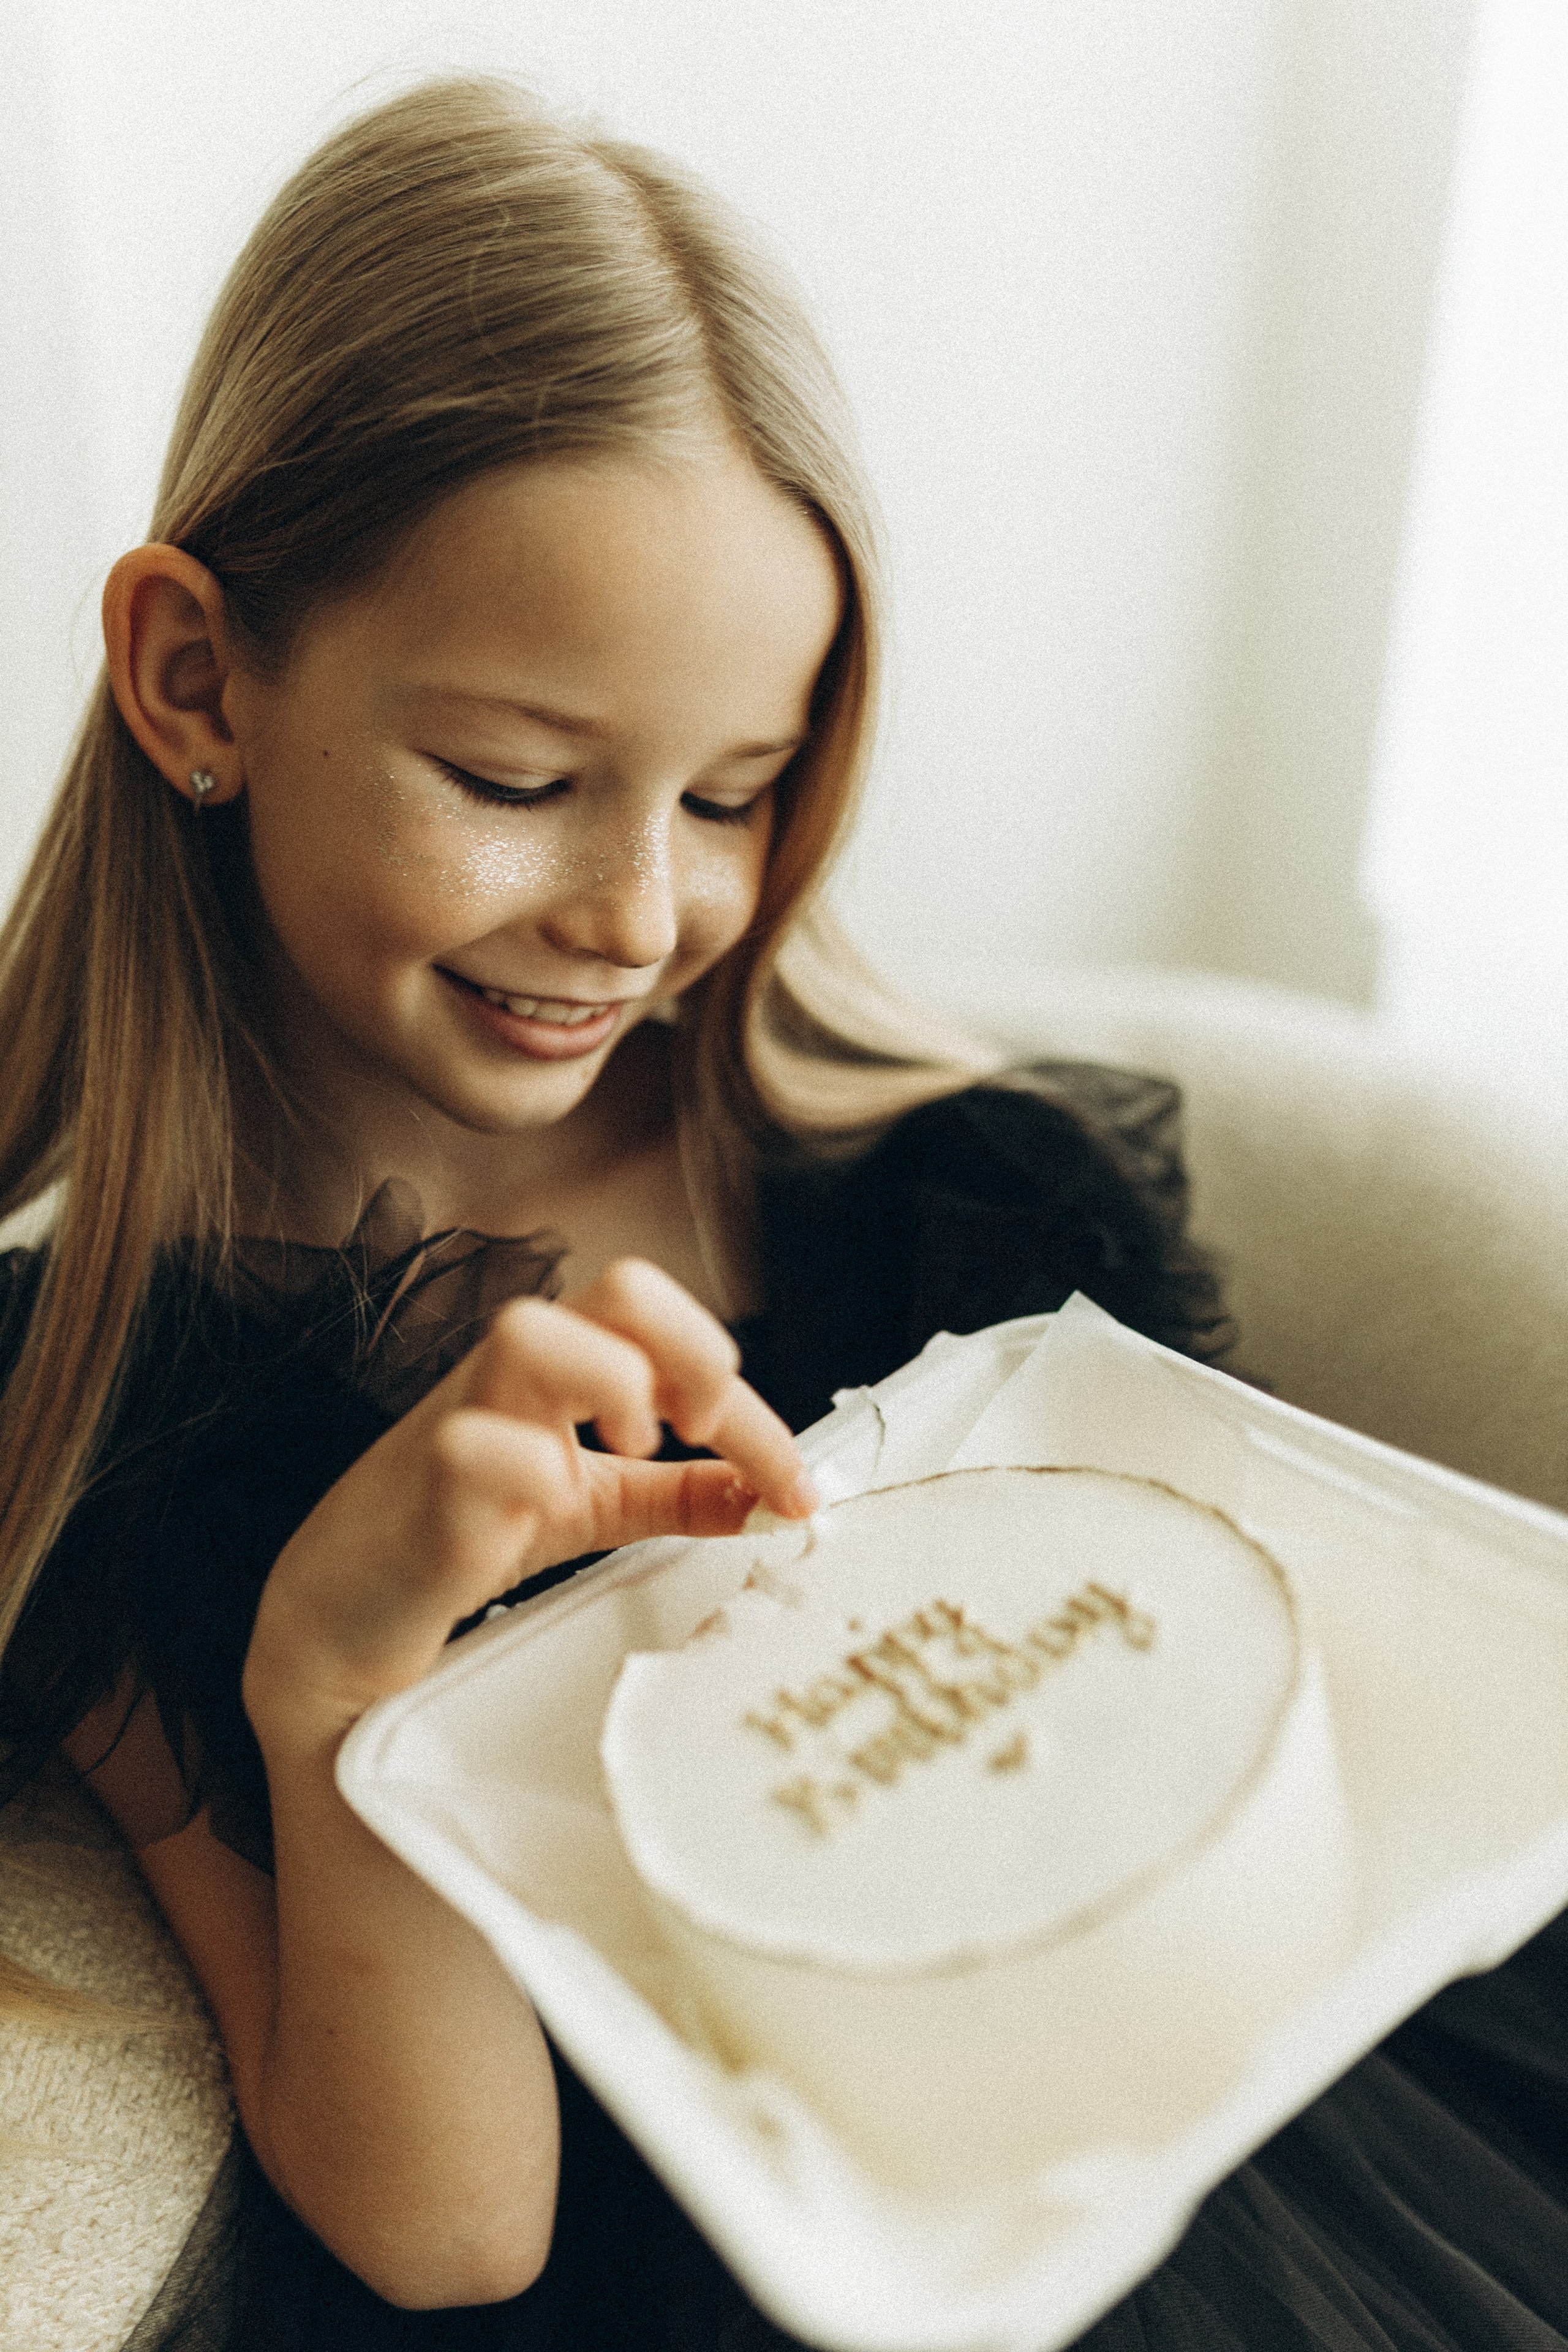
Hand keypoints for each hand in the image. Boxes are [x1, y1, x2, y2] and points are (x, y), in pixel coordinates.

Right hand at [243, 1259, 814, 1745]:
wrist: (341, 1613)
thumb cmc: (458, 1531)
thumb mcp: (592, 1503)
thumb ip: (678, 1493)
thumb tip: (772, 1493)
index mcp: (562, 1368)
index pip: (670, 1330)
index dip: (750, 1400)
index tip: (796, 1484)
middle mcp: (515, 1377)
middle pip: (616, 1287)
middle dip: (690, 1346)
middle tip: (704, 1428)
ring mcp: (461, 1424)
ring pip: (529, 1331)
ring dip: (612, 1379)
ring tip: (635, 1449)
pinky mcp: (423, 1493)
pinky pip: (470, 1449)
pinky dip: (528, 1469)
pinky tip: (553, 1504)